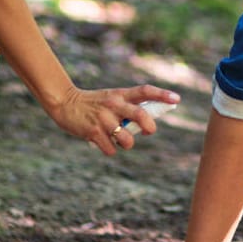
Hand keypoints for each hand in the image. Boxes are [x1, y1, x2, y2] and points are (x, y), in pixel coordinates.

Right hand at [47, 84, 181, 154]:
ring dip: (127, 144)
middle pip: (141, 116)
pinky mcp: (93, 132)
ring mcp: (103, 119)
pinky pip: (111, 149)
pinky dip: (111, 150)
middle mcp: (114, 105)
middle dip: (149, 127)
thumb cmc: (93, 103)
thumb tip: (147, 124)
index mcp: (120, 94)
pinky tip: (104, 143)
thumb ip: (128, 106)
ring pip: (127, 139)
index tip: (177, 99)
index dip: (162, 95)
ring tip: (120, 140)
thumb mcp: (111, 98)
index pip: (145, 91)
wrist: (65, 103)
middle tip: (148, 132)